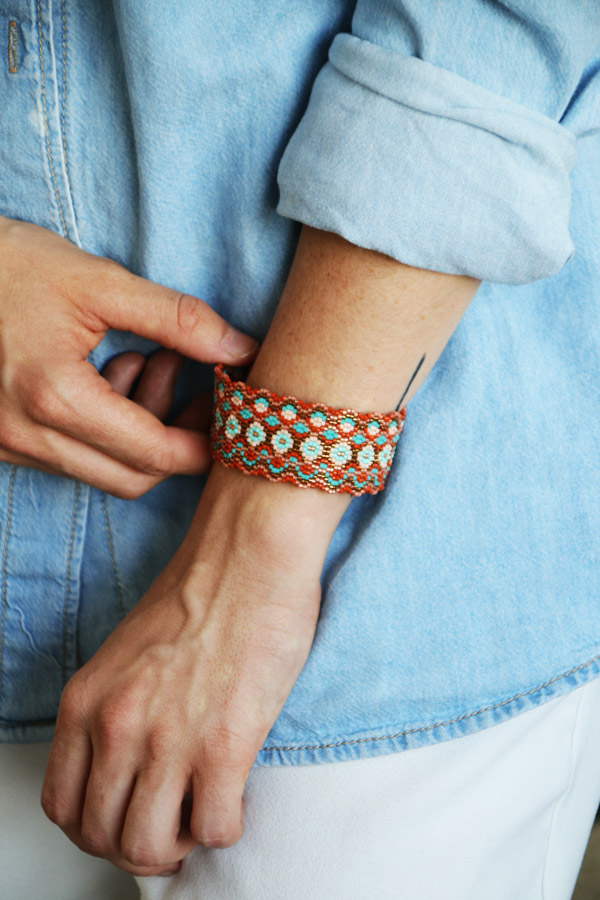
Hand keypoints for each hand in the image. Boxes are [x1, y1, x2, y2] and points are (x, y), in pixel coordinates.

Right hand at [0, 216, 257, 496]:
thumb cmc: (8, 264)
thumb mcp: (98, 281)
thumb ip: (176, 319)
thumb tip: (240, 349)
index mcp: (54, 399)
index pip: (154, 455)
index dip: (204, 443)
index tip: (231, 415)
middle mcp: (26, 435)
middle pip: (133, 478)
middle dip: (177, 442)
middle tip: (195, 388)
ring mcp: (8, 443)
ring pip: (103, 471)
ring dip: (142, 433)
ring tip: (148, 362)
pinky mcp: (1, 439)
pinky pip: (72, 456)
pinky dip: (107, 429)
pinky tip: (110, 374)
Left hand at [41, 462, 347, 876]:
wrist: (248, 555)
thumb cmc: (199, 593)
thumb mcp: (126, 653)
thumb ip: (115, 709)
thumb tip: (131, 767)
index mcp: (85, 701)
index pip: (62, 805)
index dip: (94, 828)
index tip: (126, 819)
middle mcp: (116, 725)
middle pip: (102, 836)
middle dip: (137, 845)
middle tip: (169, 827)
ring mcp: (167, 739)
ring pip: (148, 846)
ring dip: (177, 845)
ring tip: (199, 816)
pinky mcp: (224, 744)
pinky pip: (214, 828)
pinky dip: (224, 827)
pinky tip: (234, 797)